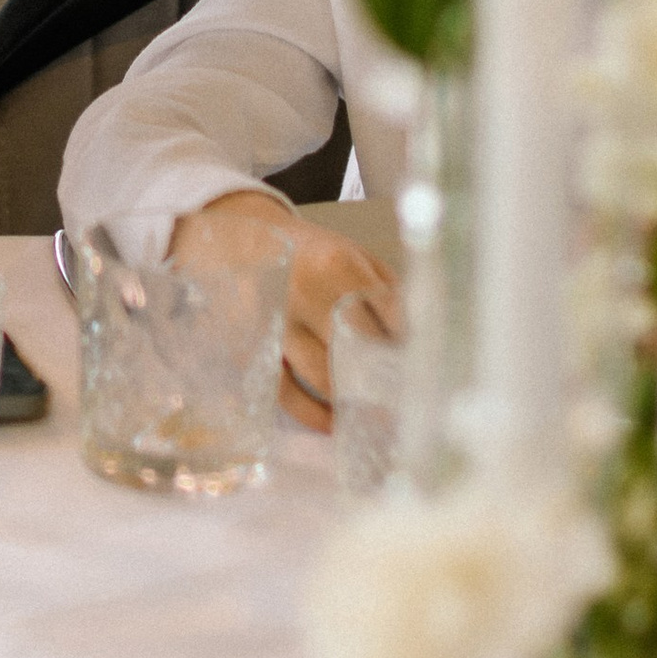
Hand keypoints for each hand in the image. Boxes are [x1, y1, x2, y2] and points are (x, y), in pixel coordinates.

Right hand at [169, 189, 397, 431]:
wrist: (237, 235)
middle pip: (358, 348)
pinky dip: (311, 413)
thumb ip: (385, 288)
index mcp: (336, 264)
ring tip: (375, 415)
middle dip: (385, 377)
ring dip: (353, 400)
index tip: (420, 361)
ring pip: (323, 375)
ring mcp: (275, 323)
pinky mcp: (252, 347)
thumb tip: (414, 337)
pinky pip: (284, 392)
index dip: (408, 341)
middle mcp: (304, 293)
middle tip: (405, 399)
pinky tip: (333, 421)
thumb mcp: (351, 252)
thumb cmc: (306, 251)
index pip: (388, 312)